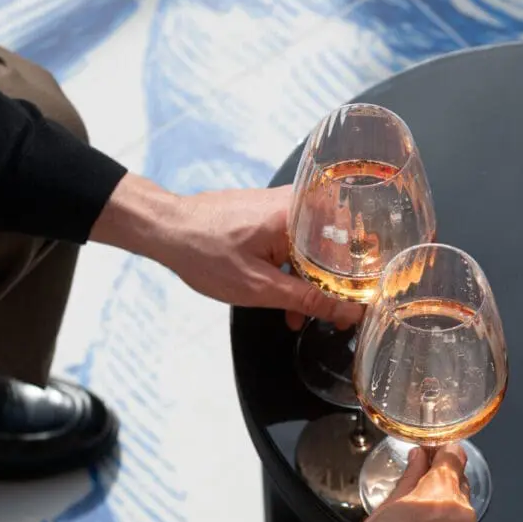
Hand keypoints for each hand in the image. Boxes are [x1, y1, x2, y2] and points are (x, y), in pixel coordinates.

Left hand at [91, 174, 362, 326]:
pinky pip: (296, 242)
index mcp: (299, 215)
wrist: (164, 229)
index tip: (357, 309)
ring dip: (311, 282)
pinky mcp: (268, 214)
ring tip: (299, 316)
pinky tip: (284, 294)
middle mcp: (296, 204)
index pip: (349, 248)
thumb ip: (307, 300)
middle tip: (331, 317)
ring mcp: (281, 207)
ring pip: (314, 248)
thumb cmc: (204, 252)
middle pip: (335, 247)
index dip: (358, 283)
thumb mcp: (259, 287)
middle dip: (334, 286)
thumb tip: (346, 313)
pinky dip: (294, 268)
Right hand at [306, 445, 480, 521]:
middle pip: (459, 490)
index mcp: (440, 497)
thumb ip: (410, 478)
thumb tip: (420, 458)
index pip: (455, 457)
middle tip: (413, 508)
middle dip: (440, 492)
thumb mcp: (384, 508)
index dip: (441, 454)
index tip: (433, 457)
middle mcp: (462, 521)